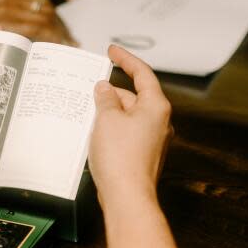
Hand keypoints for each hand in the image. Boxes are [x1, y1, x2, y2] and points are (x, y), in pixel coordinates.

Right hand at [0, 0, 75, 44]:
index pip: (42, 3)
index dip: (57, 18)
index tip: (65, 30)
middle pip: (46, 12)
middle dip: (61, 28)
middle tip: (72, 42)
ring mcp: (6, 11)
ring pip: (42, 22)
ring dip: (58, 36)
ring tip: (67, 48)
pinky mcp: (2, 25)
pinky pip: (31, 33)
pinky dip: (45, 41)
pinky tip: (51, 51)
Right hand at [89, 45, 172, 209]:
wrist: (127, 197)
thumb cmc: (121, 158)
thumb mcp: (106, 118)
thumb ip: (105, 98)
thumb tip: (105, 89)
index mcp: (156, 106)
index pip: (142, 73)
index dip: (126, 59)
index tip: (112, 51)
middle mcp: (159, 121)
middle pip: (135, 96)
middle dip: (112, 92)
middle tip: (90, 89)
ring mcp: (153, 140)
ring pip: (129, 116)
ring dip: (110, 111)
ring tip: (88, 111)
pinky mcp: (144, 155)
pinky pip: (127, 133)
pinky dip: (113, 128)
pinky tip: (95, 132)